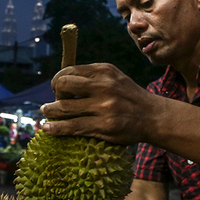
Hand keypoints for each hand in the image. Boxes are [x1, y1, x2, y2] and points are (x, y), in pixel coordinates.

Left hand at [40, 63, 156, 144]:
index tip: (56, 88)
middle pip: (63, 85)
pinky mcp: (103, 126)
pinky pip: (72, 126)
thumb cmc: (129, 97)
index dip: (58, 79)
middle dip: (55, 93)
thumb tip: (62, 81)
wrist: (153, 117)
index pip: (69, 70)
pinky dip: (56, 128)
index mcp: (104, 71)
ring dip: (50, 111)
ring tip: (46, 113)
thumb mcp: (115, 78)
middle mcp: (103, 86)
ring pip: (64, 107)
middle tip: (54, 101)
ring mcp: (103, 107)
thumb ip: (92, 77)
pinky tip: (47, 129)